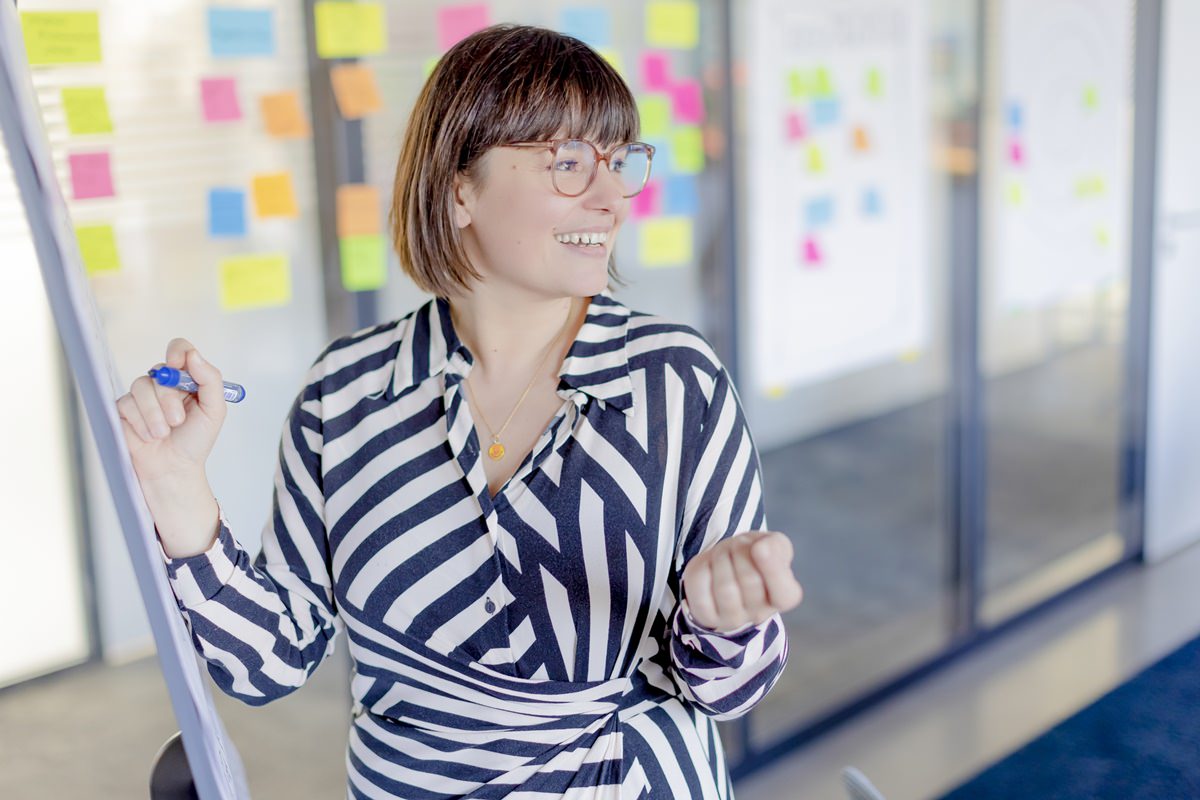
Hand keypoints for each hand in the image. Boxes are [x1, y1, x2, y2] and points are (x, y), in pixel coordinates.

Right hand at [116, 338, 225, 557]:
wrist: (173, 469)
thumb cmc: (194, 441)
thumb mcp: (214, 410)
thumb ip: (210, 380)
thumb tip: (193, 355)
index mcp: (186, 379)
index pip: (179, 349)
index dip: (178, 353)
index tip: (178, 366)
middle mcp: (162, 383)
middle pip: (159, 370)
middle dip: (169, 398)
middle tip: (177, 421)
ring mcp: (141, 395)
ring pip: (141, 386)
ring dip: (155, 414)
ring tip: (163, 433)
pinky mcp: (122, 409)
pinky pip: (126, 404)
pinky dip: (141, 422)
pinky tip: (149, 436)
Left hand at [682, 531, 802, 632]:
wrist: (727, 566)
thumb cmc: (755, 556)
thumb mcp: (773, 544)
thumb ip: (776, 546)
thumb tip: (763, 549)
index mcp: (785, 597)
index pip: (784, 594)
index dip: (771, 568)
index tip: (759, 547)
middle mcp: (760, 614)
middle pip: (750, 580)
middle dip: (740, 551)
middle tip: (737, 545)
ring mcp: (732, 620)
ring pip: (725, 587)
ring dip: (720, 558)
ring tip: (723, 554)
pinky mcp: (706, 616)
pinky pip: (701, 588)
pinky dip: (702, 568)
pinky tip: (709, 567)